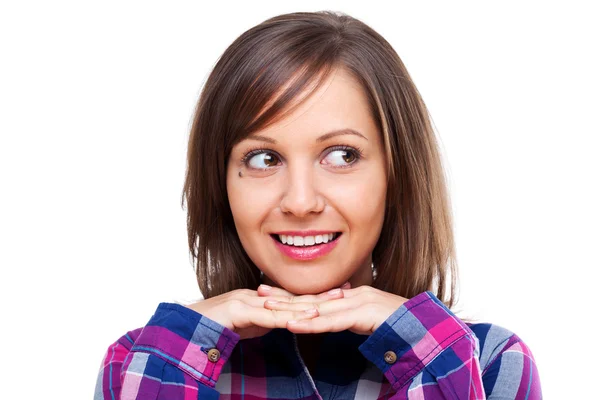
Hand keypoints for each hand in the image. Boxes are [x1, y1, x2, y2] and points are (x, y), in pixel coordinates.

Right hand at [186, 282, 349, 339]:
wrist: (185, 328)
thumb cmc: (213, 328)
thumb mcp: (246, 325)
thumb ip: (263, 322)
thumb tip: (282, 322)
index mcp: (257, 297)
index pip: (291, 296)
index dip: (315, 295)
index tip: (338, 292)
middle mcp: (254, 295)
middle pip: (293, 296)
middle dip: (320, 295)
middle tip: (345, 290)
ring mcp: (245, 301)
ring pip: (284, 304)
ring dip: (309, 305)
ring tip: (333, 303)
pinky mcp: (238, 311)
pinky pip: (266, 316)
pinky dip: (287, 318)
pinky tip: (303, 320)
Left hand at [257, 284, 407, 335]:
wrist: (421, 325)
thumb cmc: (397, 322)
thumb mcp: (368, 318)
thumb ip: (351, 316)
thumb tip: (335, 317)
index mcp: (350, 295)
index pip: (315, 297)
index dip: (291, 295)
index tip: (270, 293)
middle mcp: (350, 296)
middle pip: (311, 299)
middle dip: (283, 297)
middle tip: (259, 292)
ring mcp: (355, 303)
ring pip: (316, 309)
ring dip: (290, 309)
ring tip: (268, 308)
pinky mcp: (361, 315)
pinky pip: (331, 322)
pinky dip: (310, 324)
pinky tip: (293, 325)